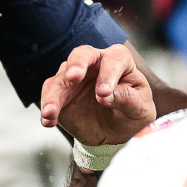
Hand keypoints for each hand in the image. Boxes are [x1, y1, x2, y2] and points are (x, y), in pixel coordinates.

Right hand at [39, 43, 155, 144]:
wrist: (116, 132)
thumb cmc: (132, 112)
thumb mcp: (140, 108)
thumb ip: (127, 98)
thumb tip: (106, 95)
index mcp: (119, 61)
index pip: (114, 59)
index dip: (109, 73)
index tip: (104, 93)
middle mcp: (94, 63)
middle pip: (83, 54)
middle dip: (77, 64)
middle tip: (73, 76)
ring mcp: (74, 77)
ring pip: (60, 78)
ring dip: (54, 95)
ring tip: (51, 112)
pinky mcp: (60, 93)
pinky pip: (49, 95)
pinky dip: (47, 107)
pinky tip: (48, 120)